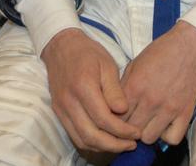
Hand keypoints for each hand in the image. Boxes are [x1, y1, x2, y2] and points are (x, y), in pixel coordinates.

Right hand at [41, 27, 137, 153]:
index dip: (122, 131)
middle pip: (91, 136)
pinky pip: (74, 135)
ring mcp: (61, 109)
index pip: (104, 119)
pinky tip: (106, 140)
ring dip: (103, 147)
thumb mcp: (107, 65)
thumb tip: (123, 111)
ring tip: (121, 144)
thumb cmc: (88, 53)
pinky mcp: (59, 113)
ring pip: (81, 140)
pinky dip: (91, 143)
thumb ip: (114, 90)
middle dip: (114, 145)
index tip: (136, 133)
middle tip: (131, 144)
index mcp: (83, 87)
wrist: (61, 47)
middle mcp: (69, 102)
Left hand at [120, 20, 195, 145]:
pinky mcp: (185, 112)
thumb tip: (113, 106)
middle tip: (132, 122)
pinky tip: (164, 125)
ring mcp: (169, 108)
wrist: (190, 45)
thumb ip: (123, 86)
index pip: (116, 117)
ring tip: (148, 123)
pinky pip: (172, 139)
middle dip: (128, 128)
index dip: (114, 119)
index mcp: (135, 86)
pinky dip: (167, 136)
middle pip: (130, 130)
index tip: (117, 119)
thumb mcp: (135, 63)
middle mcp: (151, 100)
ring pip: (148, 138)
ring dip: (146, 132)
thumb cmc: (161, 52)